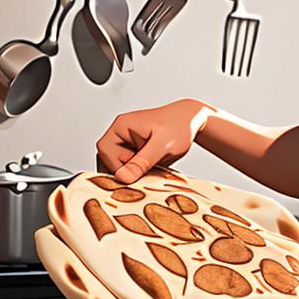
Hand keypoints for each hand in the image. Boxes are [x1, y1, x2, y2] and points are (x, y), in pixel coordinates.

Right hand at [95, 99, 214, 182]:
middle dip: (127, 171)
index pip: (105, 152)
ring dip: (134, 173)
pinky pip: (129, 169)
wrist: (192, 121)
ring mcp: (126, 143)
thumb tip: (123, 177)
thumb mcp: (164, 145)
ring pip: (118, 167)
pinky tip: (154, 167)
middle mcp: (120, 134)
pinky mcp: (134, 152)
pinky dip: (139, 173)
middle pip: (108, 161)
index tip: (138, 170)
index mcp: (121, 126)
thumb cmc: (180, 126)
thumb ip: (143, 161)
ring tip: (154, 166)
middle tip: (149, 170)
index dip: (119, 166)